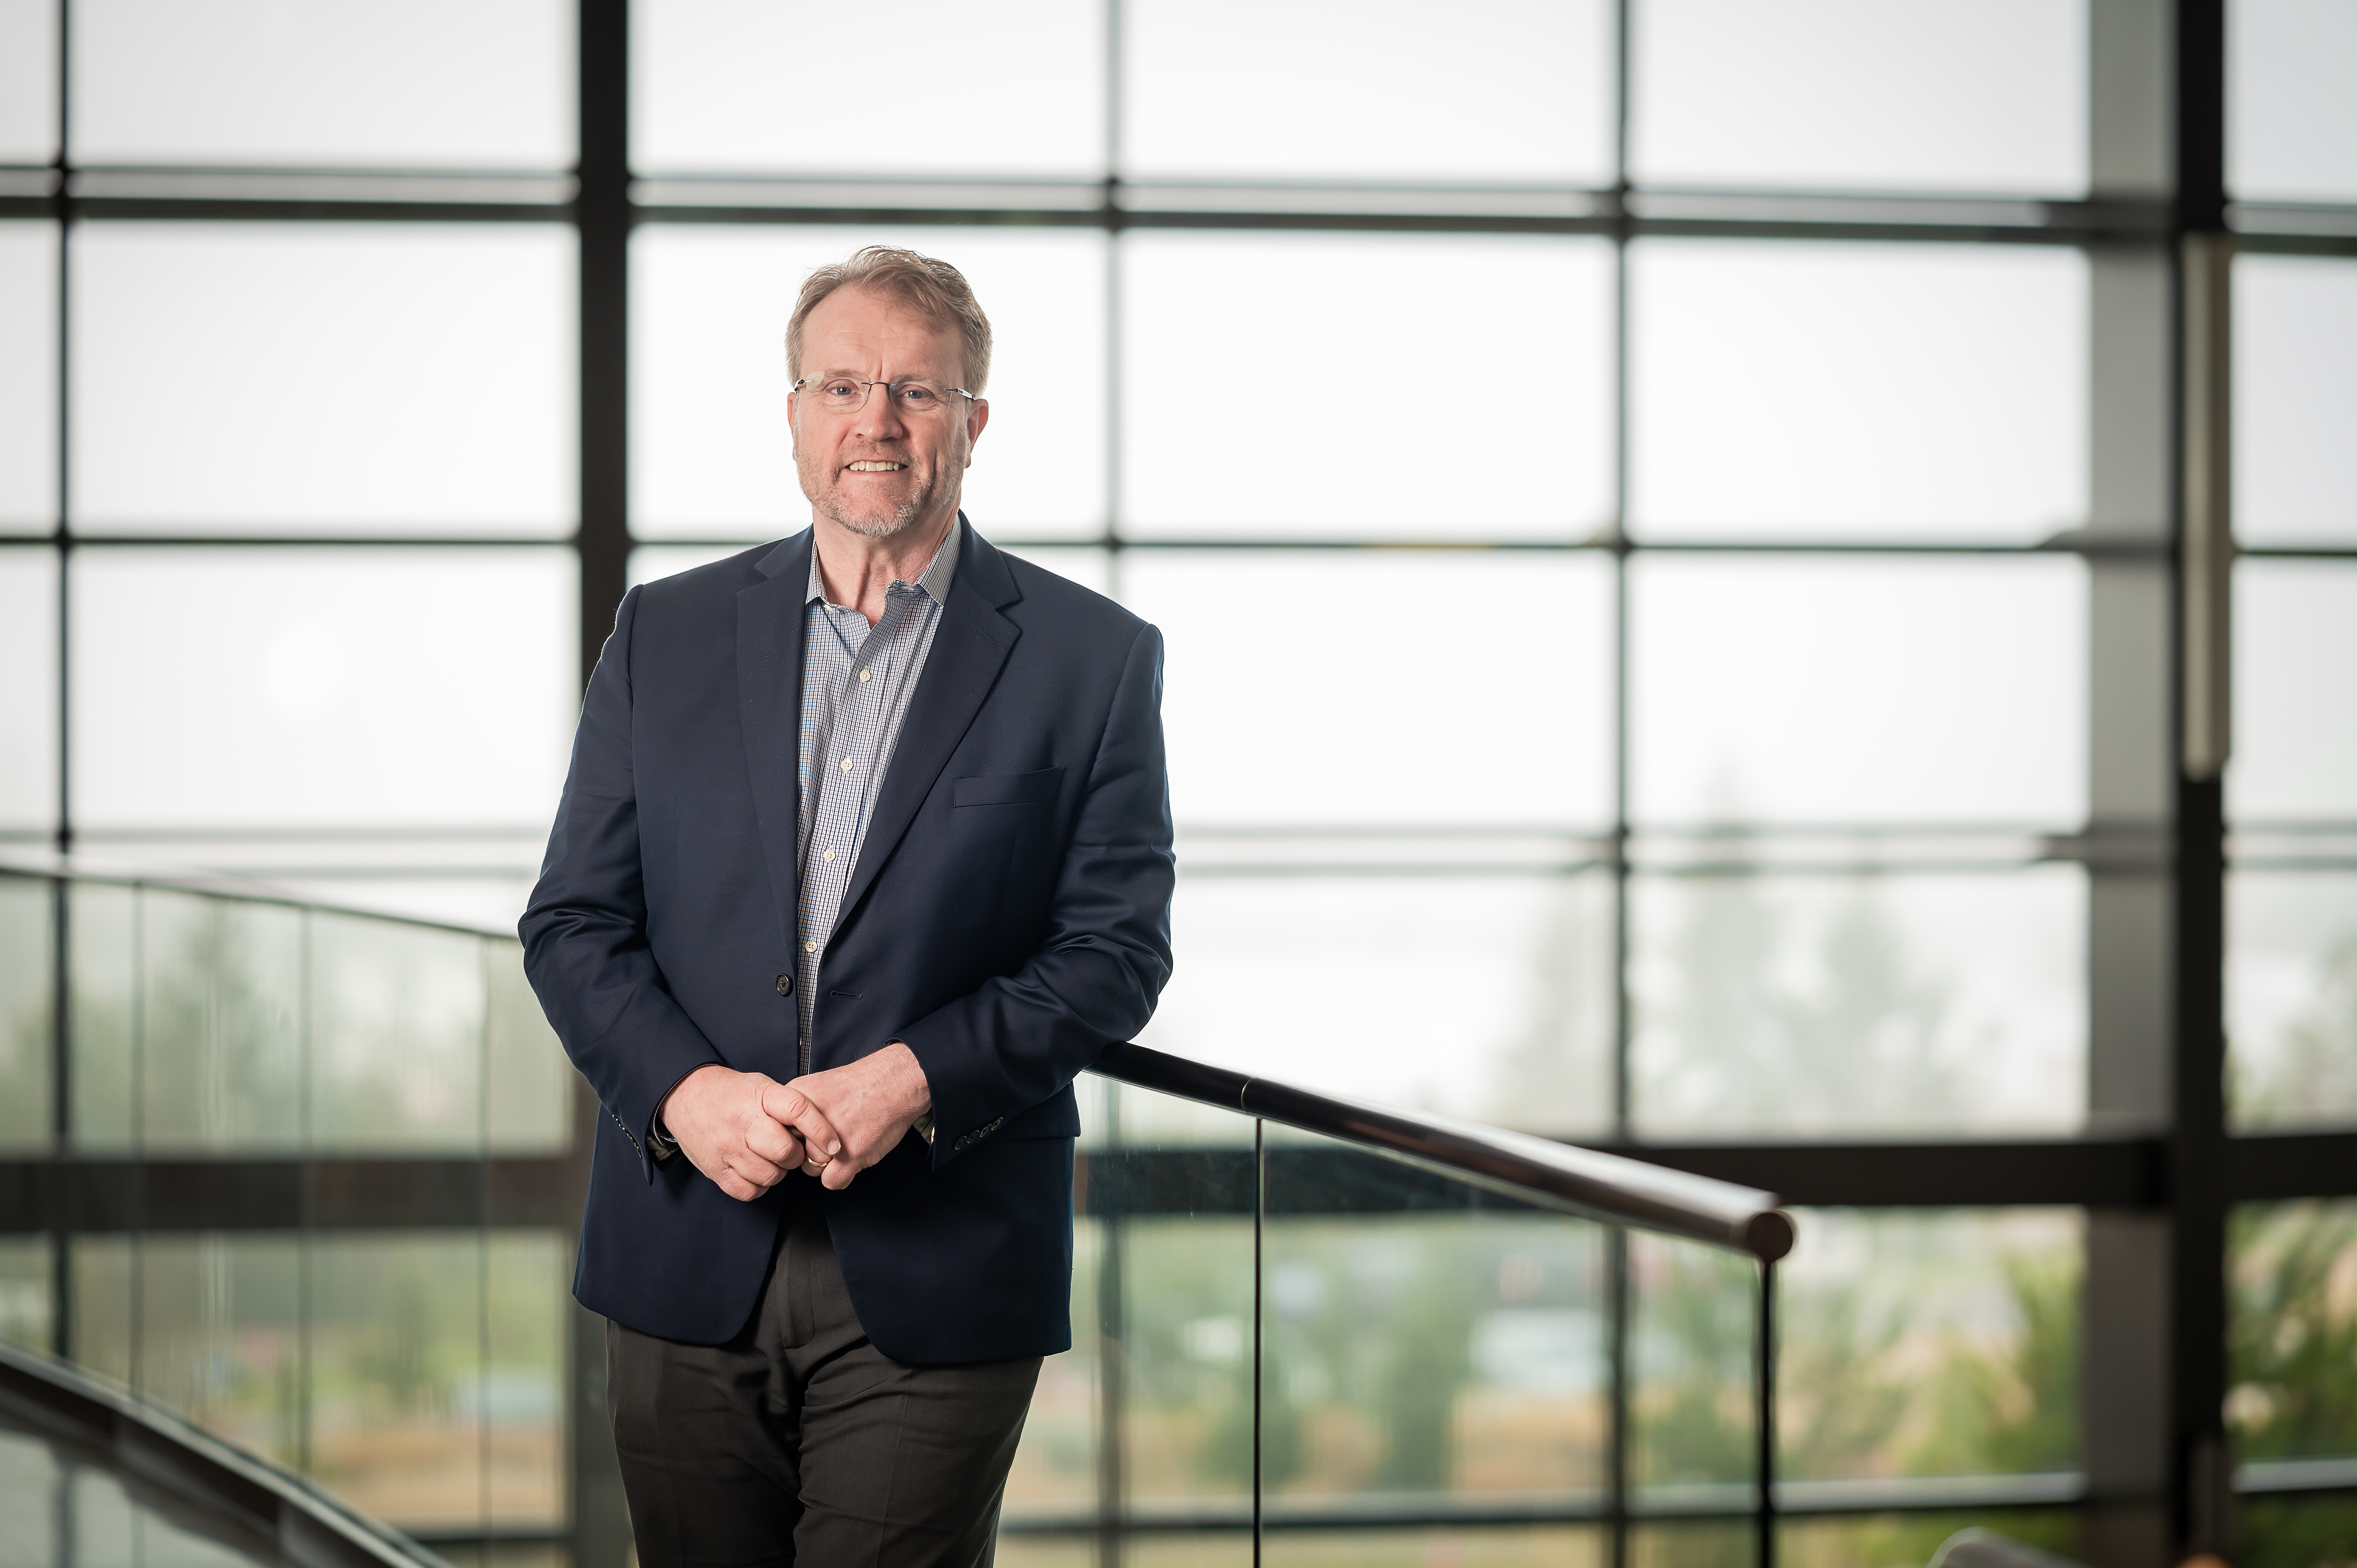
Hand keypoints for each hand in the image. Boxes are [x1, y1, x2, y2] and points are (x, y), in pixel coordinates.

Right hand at [659, 1064, 841, 1201]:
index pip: (798, 1110)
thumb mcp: (763, 1086)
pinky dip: (759, 1185)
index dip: (821, 1130)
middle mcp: (743, 1123)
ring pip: (770, 1175)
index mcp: (759, 1095)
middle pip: (785, 1150)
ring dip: (778, 1171)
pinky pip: (750, 1191)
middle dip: (796, 1155)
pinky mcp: (716, 1170)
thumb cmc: (733, 1093)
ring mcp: (727, 1149)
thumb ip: (789, 1105)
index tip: (834, 1145)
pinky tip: (755, 1170)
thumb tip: (822, 1132)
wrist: (685, 1096)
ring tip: (769, 1157)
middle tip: (790, 1150)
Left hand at [786, 1043, 932, 1191]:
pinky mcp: (848, 1158)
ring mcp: (827, 1142)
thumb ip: (798, 1109)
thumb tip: (784, 1130)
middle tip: (832, 1136)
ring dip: (827, 1162)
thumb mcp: (817, 1085)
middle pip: (794, 1152)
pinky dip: (842, 1174)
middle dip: (811, 1149)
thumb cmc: (861, 1084)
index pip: (778, 1132)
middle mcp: (807, 1123)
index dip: (795, 1135)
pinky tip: (853, 1156)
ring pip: (812, 1169)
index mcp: (795, 1102)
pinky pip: (831, 1182)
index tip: (806, 1133)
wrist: (894, 1083)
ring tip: (847, 1141)